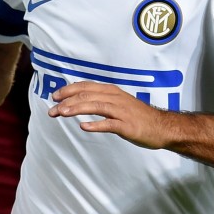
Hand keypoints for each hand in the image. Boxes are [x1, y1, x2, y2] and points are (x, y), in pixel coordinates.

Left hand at [48, 81, 170, 149]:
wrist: (161, 126)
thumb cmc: (137, 115)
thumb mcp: (118, 102)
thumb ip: (101, 99)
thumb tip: (79, 100)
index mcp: (111, 91)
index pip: (86, 86)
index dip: (69, 90)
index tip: (54, 96)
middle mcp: (115, 98)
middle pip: (87, 95)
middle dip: (67, 101)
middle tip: (52, 109)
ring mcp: (121, 111)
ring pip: (96, 106)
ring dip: (77, 109)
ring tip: (62, 113)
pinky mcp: (127, 126)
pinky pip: (109, 124)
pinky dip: (96, 125)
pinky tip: (84, 127)